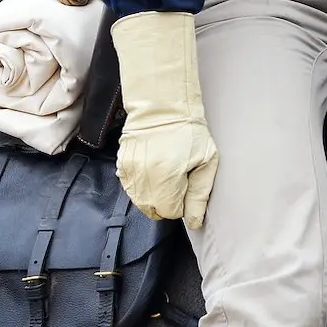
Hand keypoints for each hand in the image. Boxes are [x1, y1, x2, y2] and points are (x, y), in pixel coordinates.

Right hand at [110, 11, 218, 227]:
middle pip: (153, 210)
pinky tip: (152, 167)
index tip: (186, 185)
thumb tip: (194, 222)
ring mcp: (129, 173)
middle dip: (167, 201)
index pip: (170, 212)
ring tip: (164, 171)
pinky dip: (141, 183)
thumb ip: (199, 195)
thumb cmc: (189, 132)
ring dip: (153, 194)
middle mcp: (143, 181)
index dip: (181, 202)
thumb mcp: (206, 161)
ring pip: (140, 200)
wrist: (162, 104)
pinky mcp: (120, 165)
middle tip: (177, 178)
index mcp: (166, 182)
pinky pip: (130, 186)